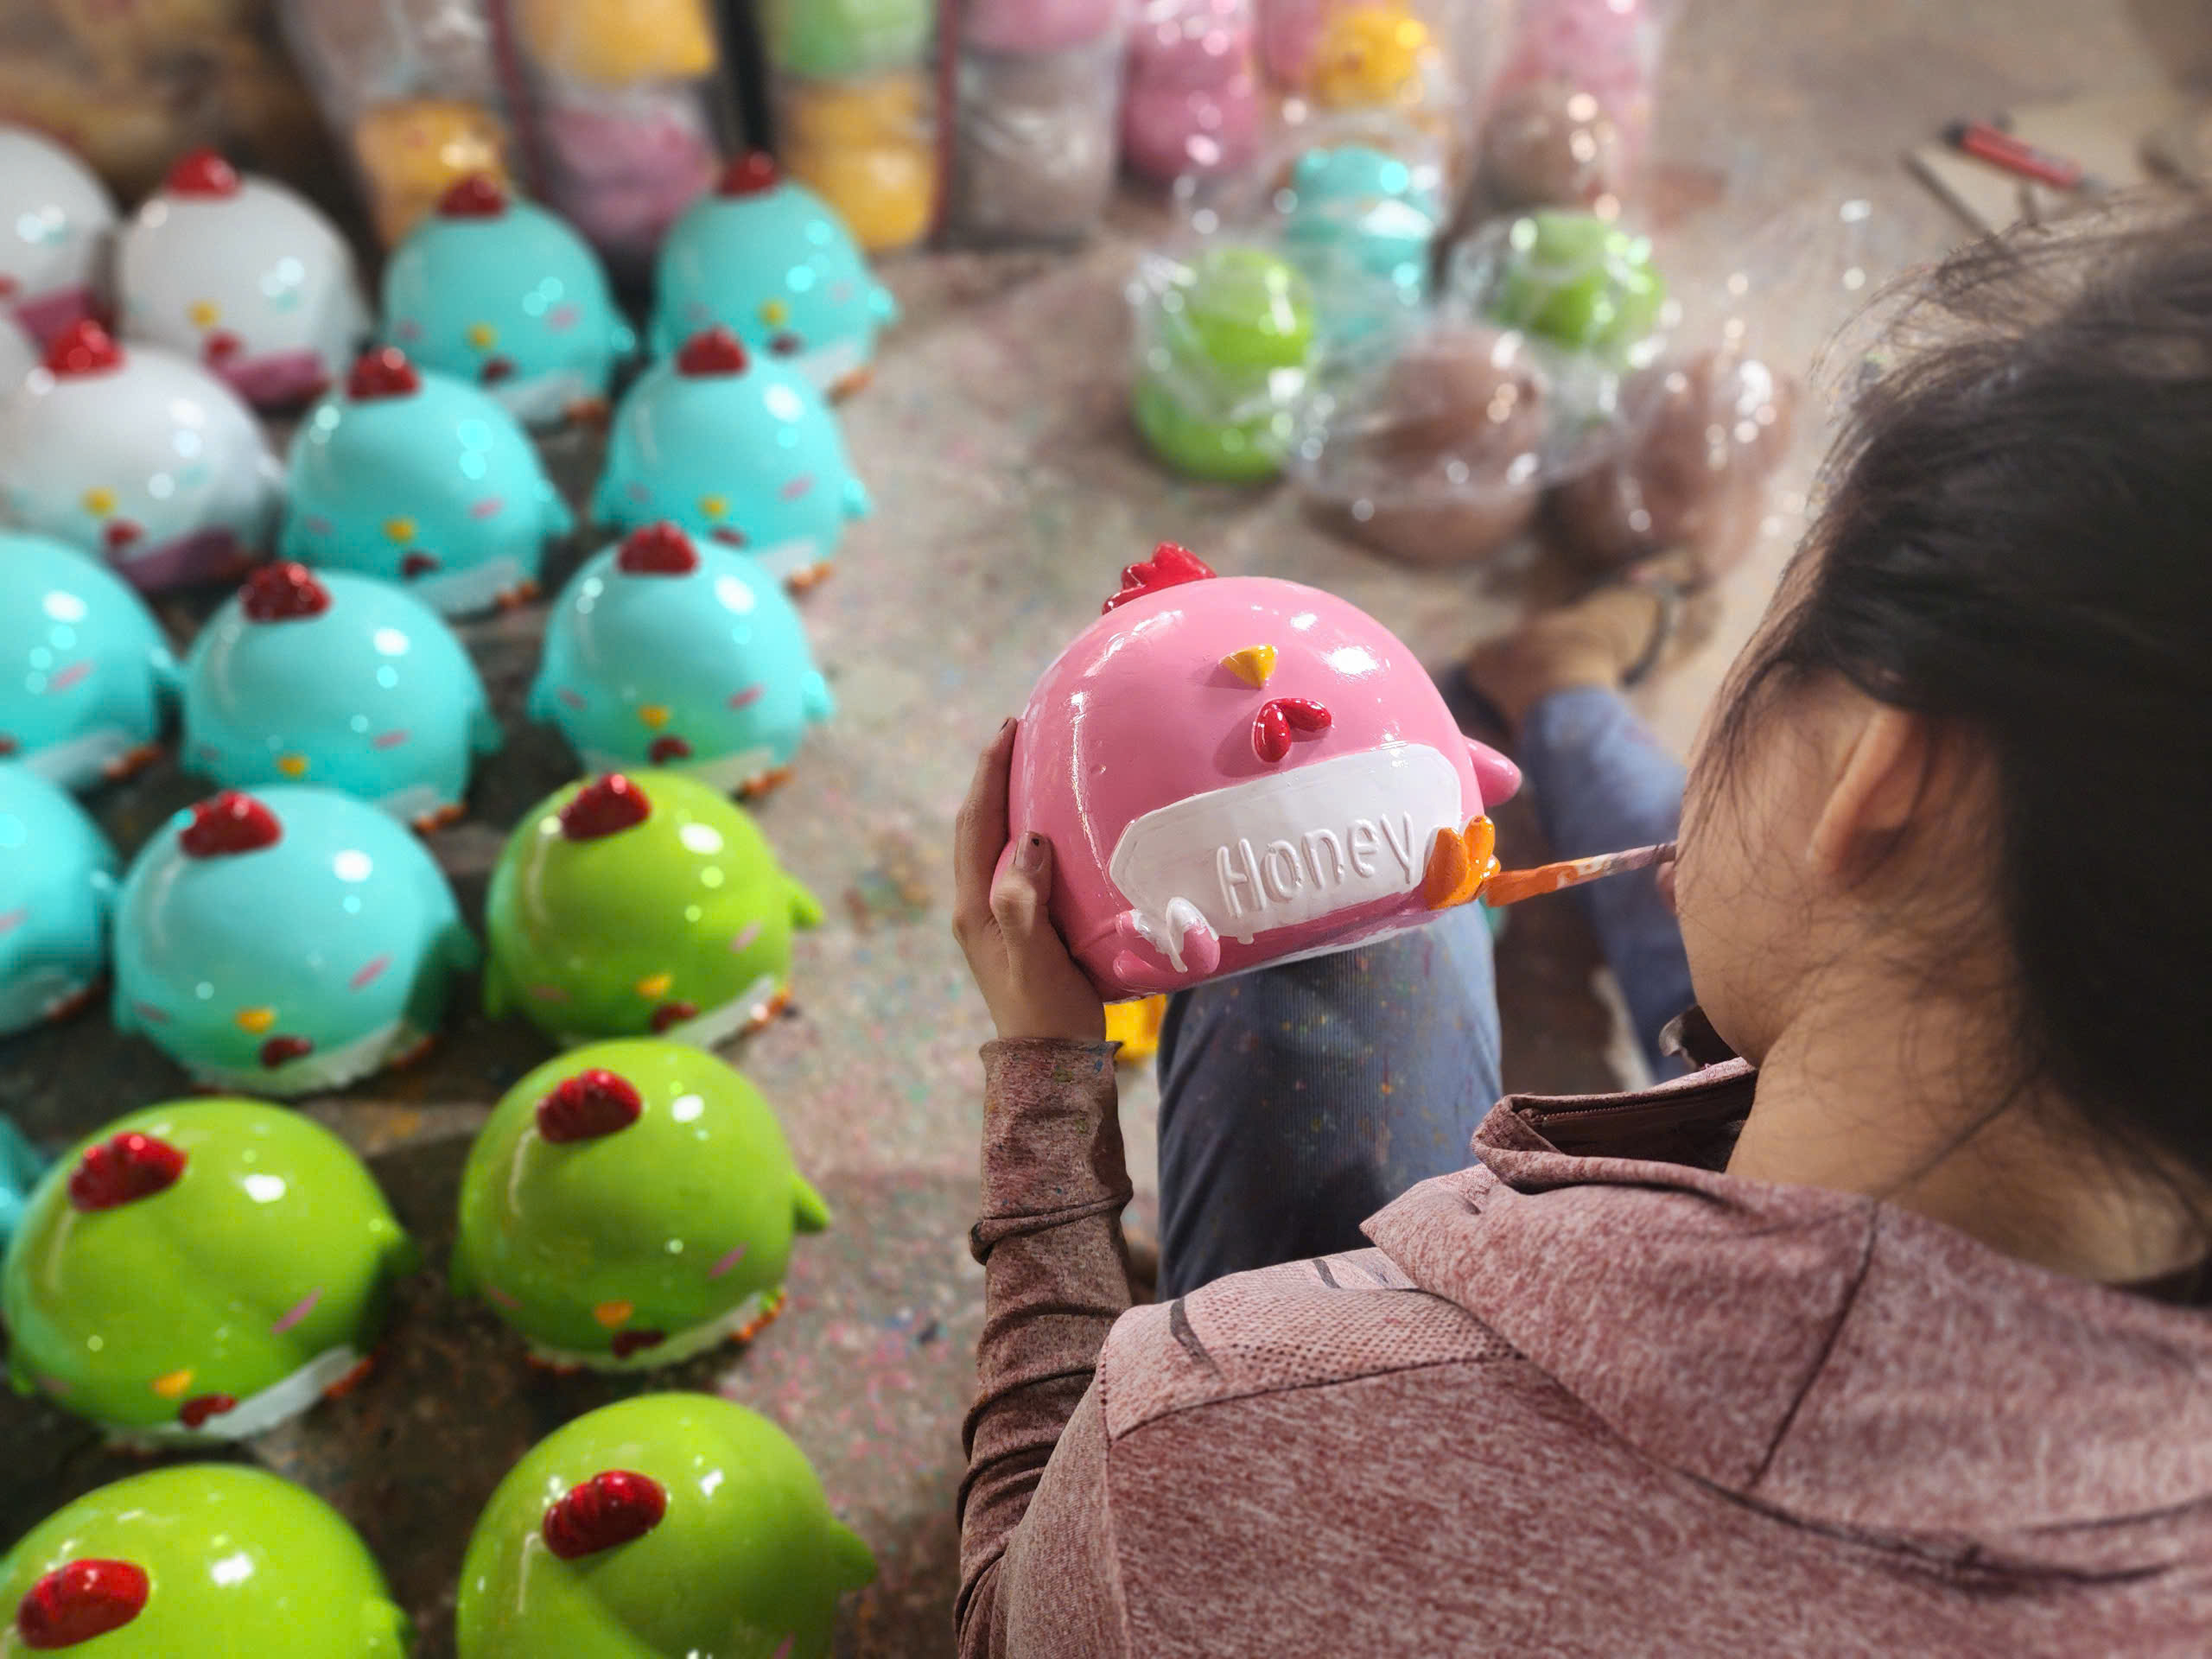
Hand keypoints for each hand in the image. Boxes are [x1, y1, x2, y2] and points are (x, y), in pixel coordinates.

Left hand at [952, 719, 1106, 1043]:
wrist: (1051, 1069)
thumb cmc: (1049, 1015)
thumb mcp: (1037, 959)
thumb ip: (1025, 902)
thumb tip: (1028, 840)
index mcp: (975, 908)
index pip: (976, 824)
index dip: (989, 774)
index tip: (1008, 729)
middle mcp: (976, 908)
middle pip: (977, 827)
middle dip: (993, 778)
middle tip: (1019, 734)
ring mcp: (993, 920)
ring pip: (991, 845)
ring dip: (1005, 802)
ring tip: (1032, 767)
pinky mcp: (1016, 931)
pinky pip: (1012, 865)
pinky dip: (1023, 833)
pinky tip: (1049, 829)